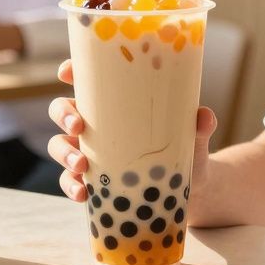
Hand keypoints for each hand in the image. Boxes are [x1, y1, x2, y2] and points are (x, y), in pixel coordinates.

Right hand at [46, 59, 216, 202]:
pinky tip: (82, 193)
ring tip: (81, 166)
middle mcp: (95, 124)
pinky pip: (69, 181)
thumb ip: (199, 126)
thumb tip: (205, 116)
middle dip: (64, 115)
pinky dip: (70, 186)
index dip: (71, 71)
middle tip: (78, 126)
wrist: (189, 190)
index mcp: (116, 103)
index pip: (87, 79)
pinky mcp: (91, 181)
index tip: (66, 73)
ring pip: (59, 145)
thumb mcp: (194, 137)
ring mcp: (89, 152)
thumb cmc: (186, 150)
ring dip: (64, 153)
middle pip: (62, 109)